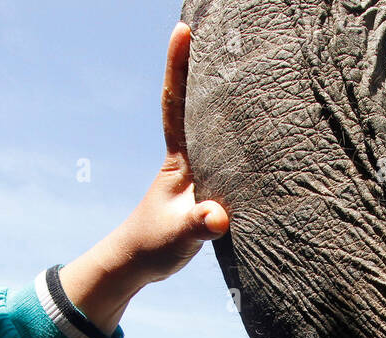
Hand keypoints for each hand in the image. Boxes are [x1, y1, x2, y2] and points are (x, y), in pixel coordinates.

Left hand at [59, 22, 229, 331]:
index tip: (182, 30)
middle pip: (195, 102)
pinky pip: (222, 149)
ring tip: (238, 59)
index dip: (179, 68)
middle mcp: (187, 156)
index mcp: (180, 160)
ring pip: (208, 123)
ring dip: (218, 94)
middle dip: (202, 66)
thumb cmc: (154, 246)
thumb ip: (199, 226)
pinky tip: (250, 119)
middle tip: (216, 28)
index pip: (177, 105)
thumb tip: (217, 218)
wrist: (136, 262)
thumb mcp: (179, 237)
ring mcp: (195, 169)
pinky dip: (234, 130)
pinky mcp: (204, 184)